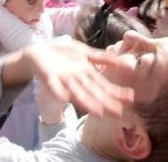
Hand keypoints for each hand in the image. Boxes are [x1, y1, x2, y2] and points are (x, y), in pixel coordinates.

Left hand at [15, 40, 133, 117]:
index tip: (130, 99)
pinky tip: (64, 97)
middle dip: (105, 103)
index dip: (115, 92)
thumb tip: (120, 61)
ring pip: (77, 93)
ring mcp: (63, 80)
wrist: (37, 52)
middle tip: (118, 113)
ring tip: (98, 112)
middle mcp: (77, 80)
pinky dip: (58, 92)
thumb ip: (100, 58)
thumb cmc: (62, 54)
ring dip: (87, 103)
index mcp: (86, 74)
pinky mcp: (48, 77)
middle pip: (93, 93)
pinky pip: (53, 86)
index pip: (103, 85)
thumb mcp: (84, 53)